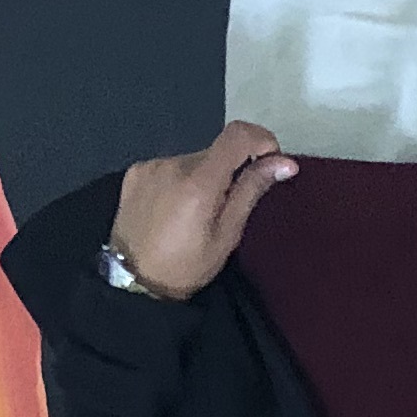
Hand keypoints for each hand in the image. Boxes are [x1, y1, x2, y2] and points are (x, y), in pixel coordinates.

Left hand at [109, 122, 297, 297]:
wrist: (132, 283)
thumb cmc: (185, 267)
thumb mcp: (226, 236)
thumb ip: (251, 191)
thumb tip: (284, 163)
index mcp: (199, 181)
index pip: (237, 134)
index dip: (261, 140)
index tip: (269, 161)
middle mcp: (173, 163)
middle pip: (215, 151)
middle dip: (230, 171)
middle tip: (225, 208)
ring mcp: (151, 165)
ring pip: (193, 160)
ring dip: (203, 178)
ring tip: (194, 213)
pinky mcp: (135, 171)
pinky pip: (169, 167)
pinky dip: (179, 181)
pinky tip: (171, 209)